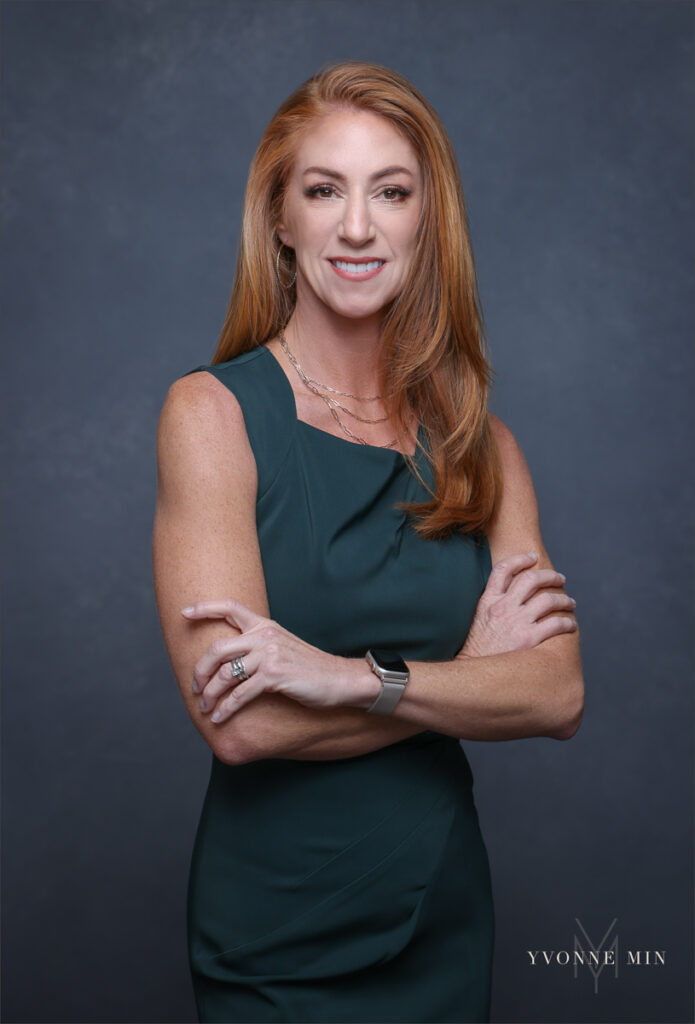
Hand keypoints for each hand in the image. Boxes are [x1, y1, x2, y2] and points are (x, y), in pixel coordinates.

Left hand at [181, 599, 372, 721]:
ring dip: (210, 694)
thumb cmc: (309, 668)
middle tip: (195, 687)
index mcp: (265, 625)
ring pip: (225, 674)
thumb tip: (229, 660)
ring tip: (205, 707)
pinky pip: (240, 694)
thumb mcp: (281, 646)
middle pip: (218, 649)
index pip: (230, 607)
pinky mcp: (274, 675)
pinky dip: (226, 708)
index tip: (185, 612)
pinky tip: (219, 717)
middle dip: (200, 670)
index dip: (205, 608)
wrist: (339, 679)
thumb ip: (258, 645)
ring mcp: (269, 654)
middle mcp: (265, 635)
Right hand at [459, 552, 576, 657]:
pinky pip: (556, 623)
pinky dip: (567, 622)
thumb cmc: (477, 652)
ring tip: (570, 603)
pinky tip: (571, 626)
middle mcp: (502, 608)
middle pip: (531, 579)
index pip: (504, 569)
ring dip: (564, 599)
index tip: (533, 558)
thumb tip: (512, 597)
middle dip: (550, 576)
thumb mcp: (477, 621)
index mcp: (488, 602)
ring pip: (548, 599)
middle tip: (560, 579)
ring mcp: (515, 623)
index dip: (520, 559)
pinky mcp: (528, 639)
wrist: (473, 676)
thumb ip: (492, 606)